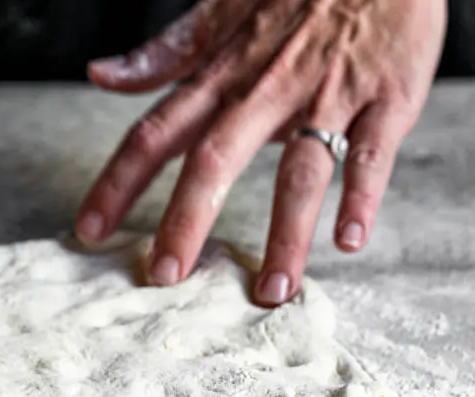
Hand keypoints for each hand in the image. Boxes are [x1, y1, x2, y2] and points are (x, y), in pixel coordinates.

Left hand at [76, 0, 445, 304]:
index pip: (154, 133)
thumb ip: (165, 53)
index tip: (89, 230)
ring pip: (298, 172)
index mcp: (221, 75)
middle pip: (215, 161)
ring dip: (284, 234)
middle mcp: (264, 90)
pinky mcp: (385, 99)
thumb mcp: (221, 10)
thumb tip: (100, 75)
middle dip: (186, 221)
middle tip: (165, 276)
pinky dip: (361, 197)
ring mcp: (326, 96)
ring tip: (271, 291)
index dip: (117, 183)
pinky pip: (371, 154)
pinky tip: (349, 242)